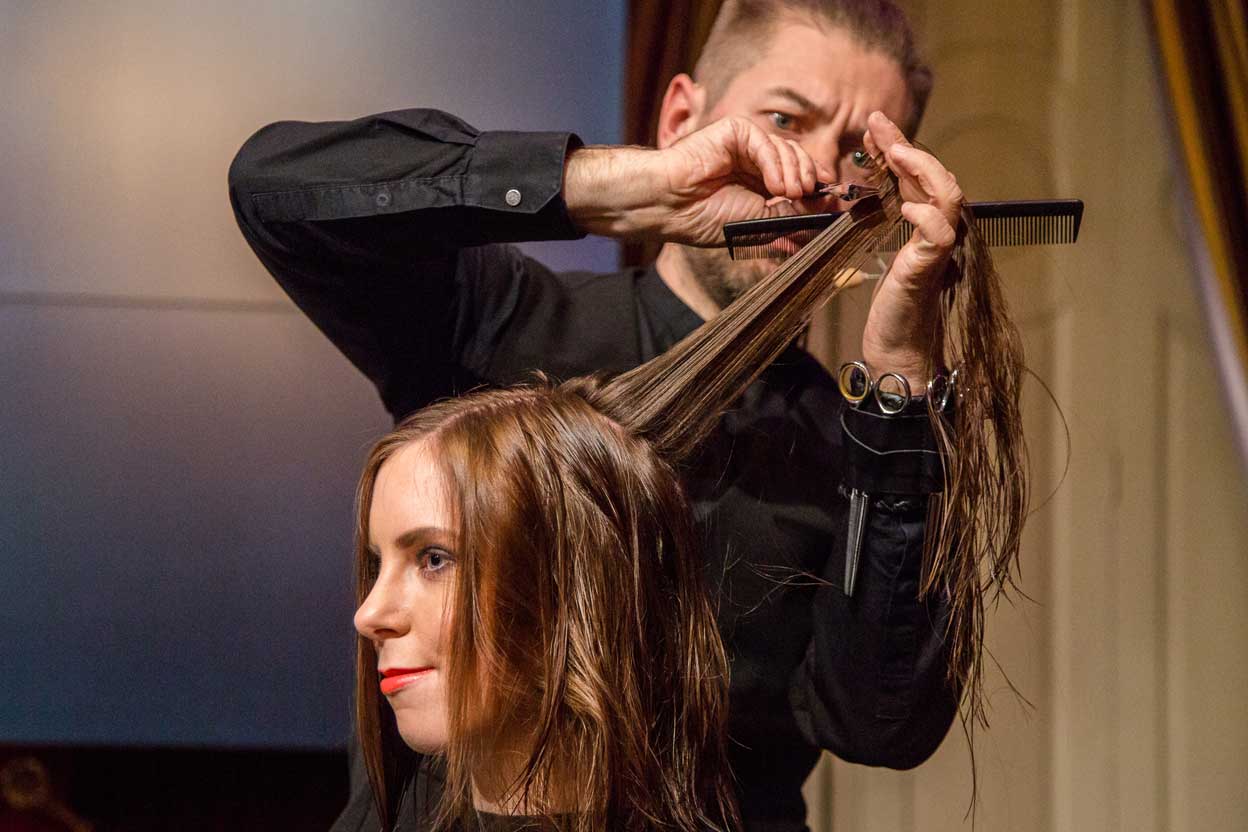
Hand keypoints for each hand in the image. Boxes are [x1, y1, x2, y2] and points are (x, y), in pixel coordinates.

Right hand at [564, 117, 836, 245]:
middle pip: (800, 162)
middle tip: (809, 197)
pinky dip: (776, 163)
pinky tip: (774, 185)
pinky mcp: (736, 131)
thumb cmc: (705, 218)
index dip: (819, 189)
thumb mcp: (761, 224)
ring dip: (794, 174)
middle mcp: (756, 164)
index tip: (834, 202)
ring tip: (787, 194)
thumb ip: (793, 216)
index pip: (801, 180)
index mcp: (760, 186)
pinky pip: (767, 143)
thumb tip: (828, 215)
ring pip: (789, 150)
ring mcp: (746, 146)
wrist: (670, 206)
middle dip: (810, 180)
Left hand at [860, 111, 963, 387]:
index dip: (898, 148)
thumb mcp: (882, 249)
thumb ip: (885, 217)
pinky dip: (923, 214)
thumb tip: (875, 182)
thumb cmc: (890, 304)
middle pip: (936, 176)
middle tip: (877, 124)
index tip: (875, 125)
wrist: (898, 349)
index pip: (918, 176)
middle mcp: (943, 231)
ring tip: (894, 152)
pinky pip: (938, 232)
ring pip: (947, 195)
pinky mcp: (932, 268)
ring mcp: (942, 249)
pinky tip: (903, 203)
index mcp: (929, 225)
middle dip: (906, 146)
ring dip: (920, 169)